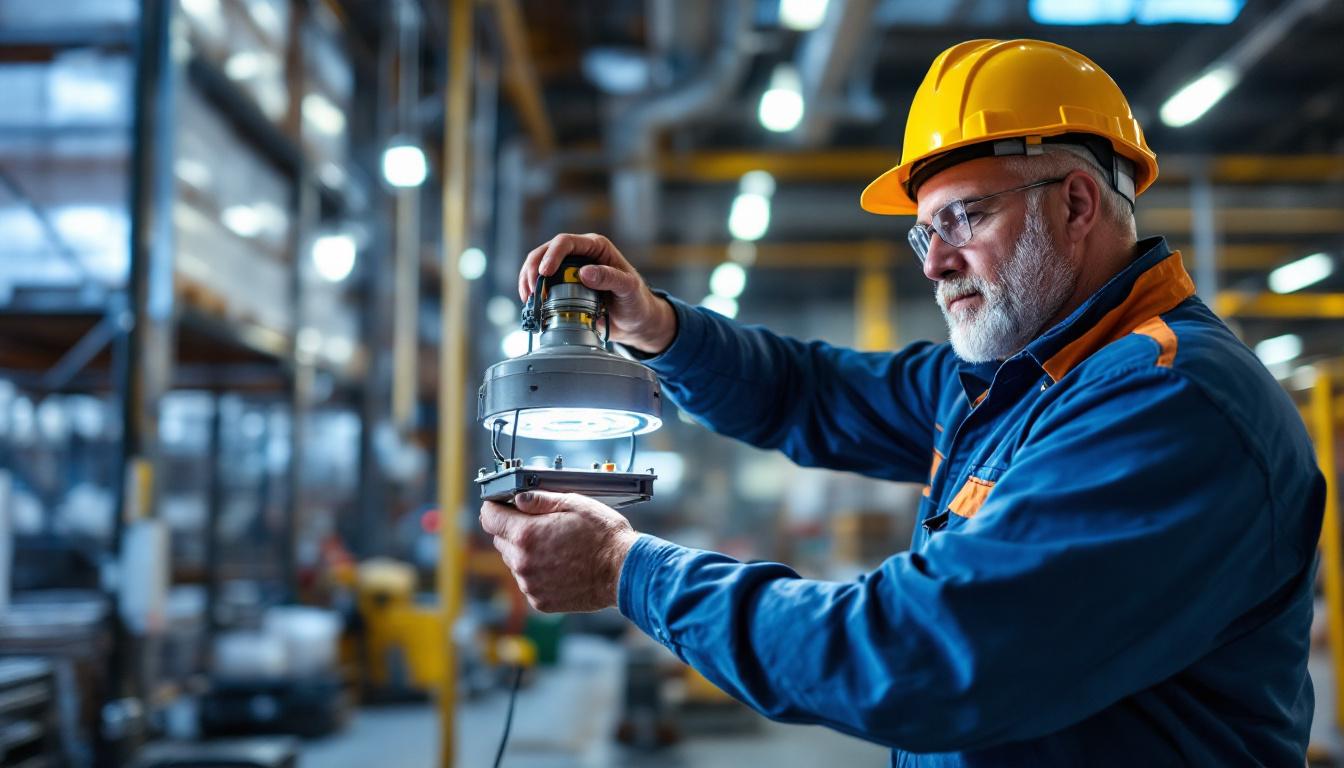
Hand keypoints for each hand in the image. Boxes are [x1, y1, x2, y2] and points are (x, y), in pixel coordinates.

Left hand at [479, 491, 638, 612]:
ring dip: (526, 552)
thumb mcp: (573, 504)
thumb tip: (517, 497)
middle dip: (514, 529)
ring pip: (514, 562)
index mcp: (526, 535)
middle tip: (541, 524)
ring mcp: (530, 585)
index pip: (489, 518)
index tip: (500, 505)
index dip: (494, 507)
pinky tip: (560, 565)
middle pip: (501, 540)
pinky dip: (538, 572)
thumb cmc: (604, 536)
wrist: (624, 571)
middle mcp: (522, 563)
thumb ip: (539, 500)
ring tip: (555, 547)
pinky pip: (528, 581)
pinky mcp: (540, 601)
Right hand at [519, 233, 676, 354]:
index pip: (566, 242)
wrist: (635, 321)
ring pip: (539, 266)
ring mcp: (569, 270)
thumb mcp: (628, 289)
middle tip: (531, 290)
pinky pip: (542, 284)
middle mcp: (580, 254)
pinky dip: (534, 292)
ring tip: (528, 299)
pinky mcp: (563, 286)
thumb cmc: (636, 301)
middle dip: (533, 268)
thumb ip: (610, 278)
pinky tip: (532, 303)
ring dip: (529, 280)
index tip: (544, 273)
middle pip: (546, 251)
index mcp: (596, 247)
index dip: (552, 255)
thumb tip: (584, 273)